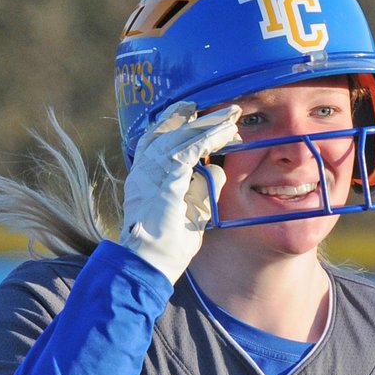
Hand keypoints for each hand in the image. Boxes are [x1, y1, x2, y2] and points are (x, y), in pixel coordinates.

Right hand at [120, 101, 241, 283]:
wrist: (147, 265)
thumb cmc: (165, 248)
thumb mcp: (191, 214)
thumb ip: (202, 190)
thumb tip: (217, 169)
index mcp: (145, 178)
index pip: (159, 141)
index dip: (180, 126)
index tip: (203, 119)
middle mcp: (144, 171)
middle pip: (169, 132)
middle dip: (197, 118)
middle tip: (224, 109)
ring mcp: (150, 174)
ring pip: (181, 137)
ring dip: (208, 126)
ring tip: (229, 116)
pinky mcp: (164, 180)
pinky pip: (189, 151)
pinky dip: (208, 140)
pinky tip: (224, 134)